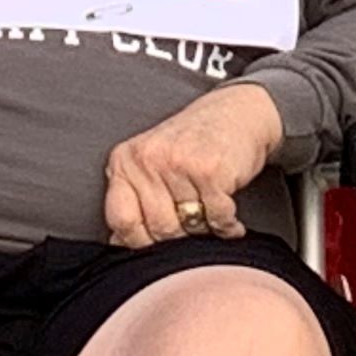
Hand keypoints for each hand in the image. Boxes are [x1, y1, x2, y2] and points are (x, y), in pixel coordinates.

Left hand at [103, 82, 285, 246]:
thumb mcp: (152, 164)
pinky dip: (227, 224)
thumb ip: (133, 201)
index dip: (140, 241)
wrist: (236, 112)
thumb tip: (119, 243)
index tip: (157, 239)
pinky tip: (228, 212)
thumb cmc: (193, 142)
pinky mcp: (210, 169)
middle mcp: (148, 158)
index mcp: (125, 160)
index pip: (122, 220)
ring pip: (188, 227)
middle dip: (179, 236)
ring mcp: (178, 162)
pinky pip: (217, 218)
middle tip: (192, 223)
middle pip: (158, 228)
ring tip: (210, 212)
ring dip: (206, 230)